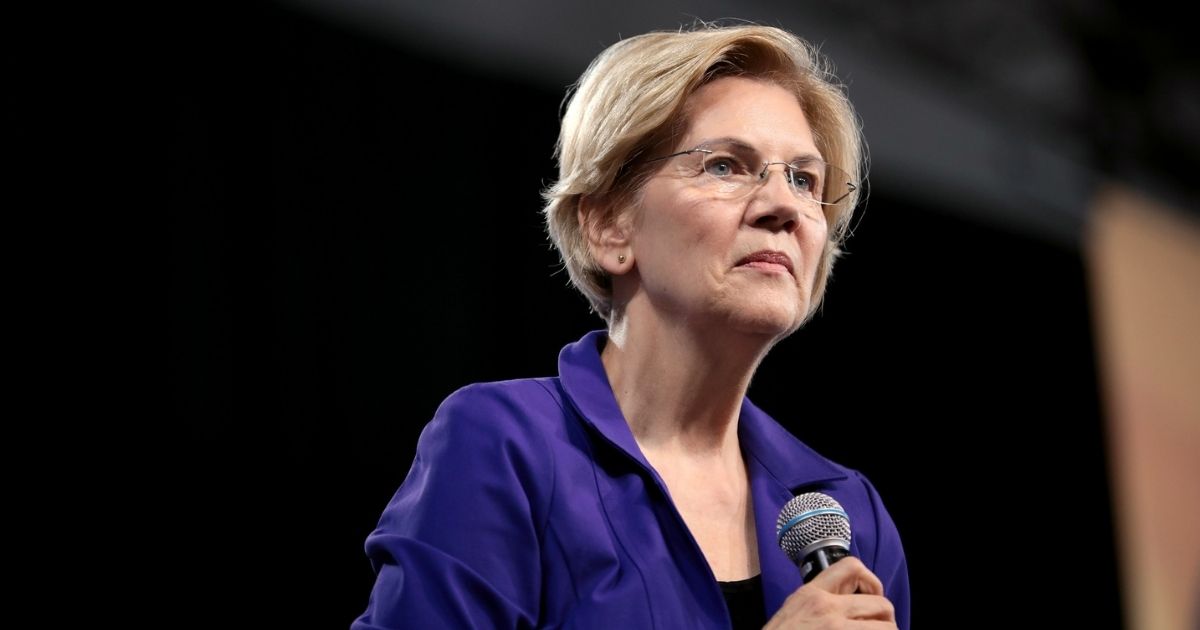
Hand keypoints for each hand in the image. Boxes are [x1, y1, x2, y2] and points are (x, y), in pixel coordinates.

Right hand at [763, 557, 896, 628]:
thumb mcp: (793, 611)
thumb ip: (819, 603)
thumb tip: (849, 606)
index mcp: (812, 593)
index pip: (852, 567)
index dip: (871, 583)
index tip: (868, 601)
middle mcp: (826, 607)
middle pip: (881, 604)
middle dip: (886, 620)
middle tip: (877, 629)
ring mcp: (836, 629)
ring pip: (888, 628)